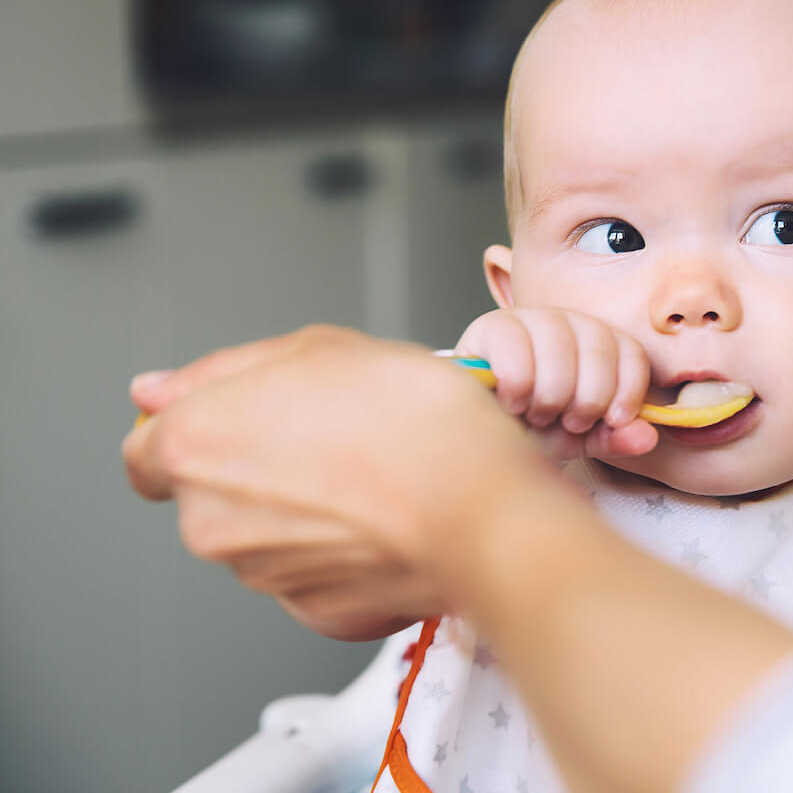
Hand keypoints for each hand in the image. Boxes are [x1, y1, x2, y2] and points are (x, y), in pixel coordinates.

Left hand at [123, 325, 554, 640]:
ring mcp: (262, 574)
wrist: (481, 506)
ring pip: (266, 535)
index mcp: (193, 446)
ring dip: (306, 508)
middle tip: (334, 433)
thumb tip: (156, 391)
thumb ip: (223, 369)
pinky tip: (387, 517)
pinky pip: (316, 575)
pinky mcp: (315, 612)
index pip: (145, 447)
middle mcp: (210, 520)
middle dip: (260, 467)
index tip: (243, 418)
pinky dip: (343, 552)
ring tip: (375, 472)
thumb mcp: (320, 346)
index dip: (196, 427)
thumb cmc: (412, 420)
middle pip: (212, 492)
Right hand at [454, 307, 657, 462]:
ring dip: (550, 395)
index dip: (627, 392)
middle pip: (599, 351)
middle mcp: (570, 321)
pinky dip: (518, 385)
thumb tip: (647, 437)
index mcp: (600, 342)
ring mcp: (531, 318)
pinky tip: (512, 403)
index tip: (611, 421)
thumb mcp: (580, 438)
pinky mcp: (492, 326)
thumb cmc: (534, 428)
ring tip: (536, 413)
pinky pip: (515, 348)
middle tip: (565, 420)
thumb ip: (614, 437)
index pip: (632, 353)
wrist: (482, 431)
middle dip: (586, 400)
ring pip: (559, 347)